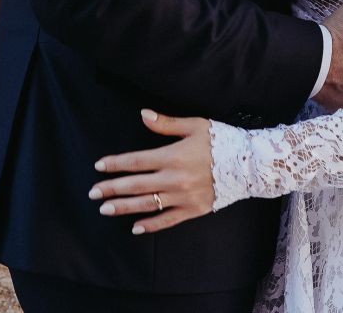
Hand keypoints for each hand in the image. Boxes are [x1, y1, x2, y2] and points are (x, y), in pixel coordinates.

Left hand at [90, 109, 213, 234]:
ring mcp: (183, 196)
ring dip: (124, 207)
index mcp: (173, 156)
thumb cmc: (221, 140)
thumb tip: (142, 114)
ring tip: (105, 209)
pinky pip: (168, 220)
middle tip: (93, 193)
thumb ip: (166, 124)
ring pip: (148, 204)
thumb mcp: (195, 125)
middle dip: (112, 188)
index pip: (136, 161)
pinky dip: (151, 224)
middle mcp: (175, 178)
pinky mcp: (194, 210)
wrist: (249, 164)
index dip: (116, 164)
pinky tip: (135, 228)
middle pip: (136, 184)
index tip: (99, 166)